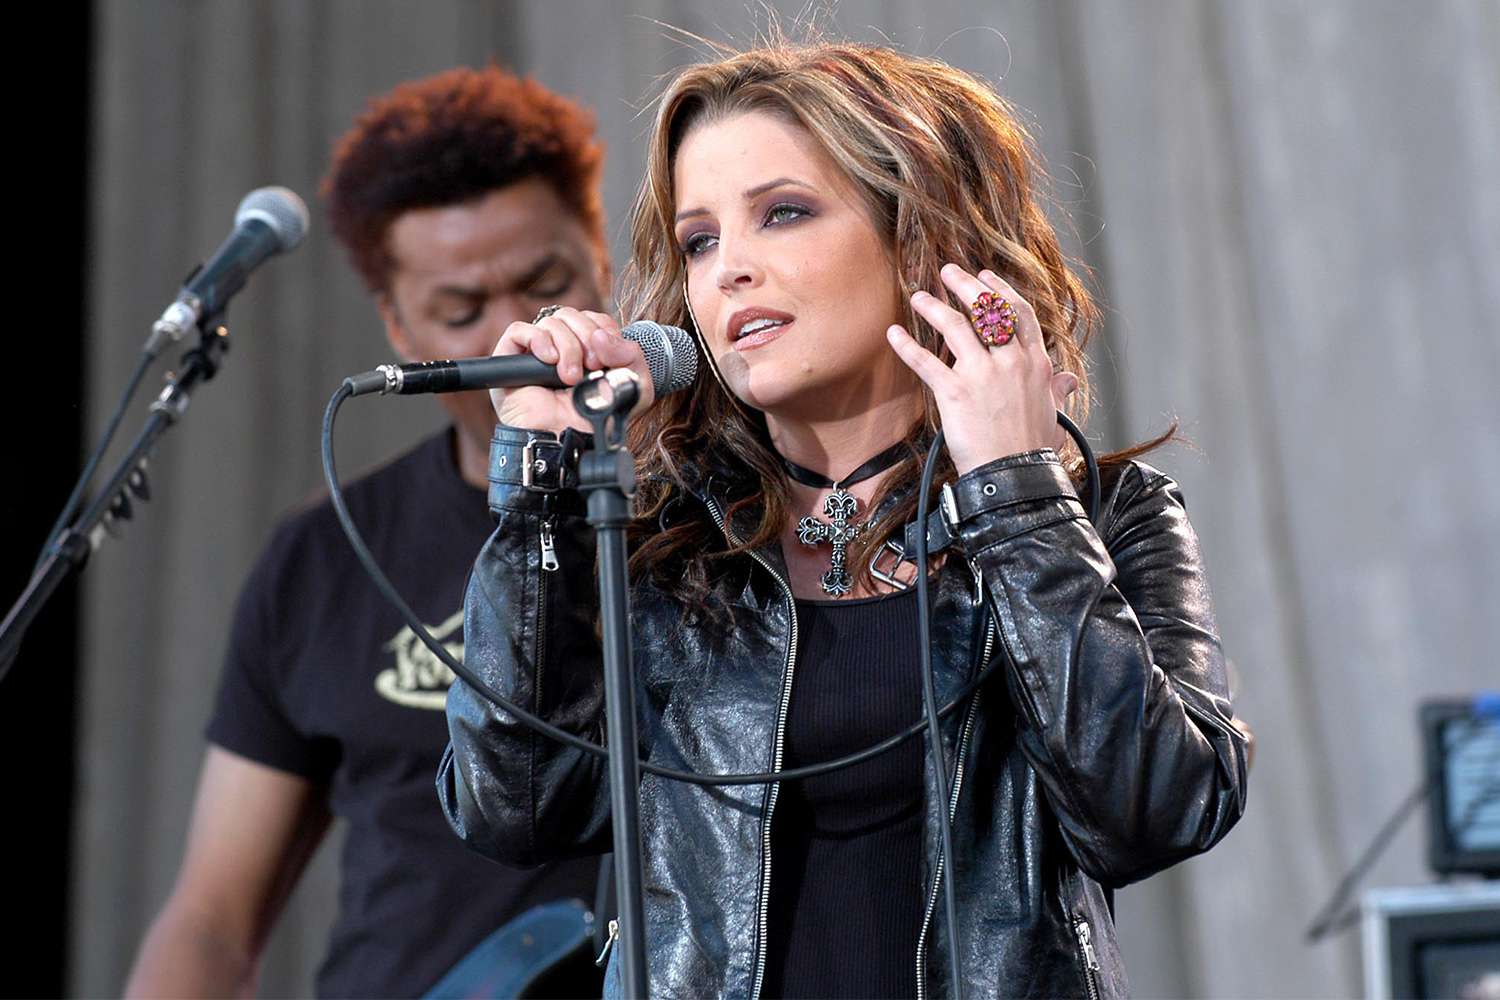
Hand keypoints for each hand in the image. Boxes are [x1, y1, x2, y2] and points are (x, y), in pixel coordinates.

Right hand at [489, 308, 654, 435]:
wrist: (570, 443)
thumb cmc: (596, 421)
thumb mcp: (633, 390)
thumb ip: (633, 357)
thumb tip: (603, 336)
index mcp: (587, 351)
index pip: (594, 319)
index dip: (604, 331)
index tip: (607, 358)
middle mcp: (560, 349)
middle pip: (572, 315)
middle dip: (586, 337)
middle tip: (592, 367)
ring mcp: (535, 355)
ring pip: (550, 322)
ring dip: (567, 347)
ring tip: (569, 378)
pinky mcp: (510, 362)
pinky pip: (518, 331)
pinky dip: (537, 339)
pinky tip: (549, 361)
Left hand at [886, 263, 1077, 475]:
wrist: (1014, 475)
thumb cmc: (1033, 449)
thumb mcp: (1054, 414)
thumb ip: (1057, 390)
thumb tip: (1069, 379)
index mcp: (1036, 363)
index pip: (1018, 313)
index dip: (1000, 290)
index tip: (986, 276)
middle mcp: (1010, 361)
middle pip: (987, 310)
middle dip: (965, 286)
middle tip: (948, 272)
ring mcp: (982, 375)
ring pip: (955, 327)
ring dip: (933, 307)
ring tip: (918, 297)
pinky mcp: (955, 392)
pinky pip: (926, 362)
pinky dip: (906, 346)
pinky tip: (893, 334)